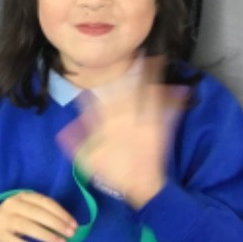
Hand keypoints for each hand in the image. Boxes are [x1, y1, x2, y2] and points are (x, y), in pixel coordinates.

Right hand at [0, 191, 76, 241]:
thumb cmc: (13, 219)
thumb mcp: (25, 210)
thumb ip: (42, 213)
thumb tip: (68, 225)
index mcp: (22, 196)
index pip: (45, 202)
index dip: (61, 213)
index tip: (74, 224)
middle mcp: (12, 205)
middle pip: (37, 213)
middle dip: (57, 224)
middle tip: (71, 235)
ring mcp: (4, 220)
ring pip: (28, 226)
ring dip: (47, 235)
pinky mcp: (0, 235)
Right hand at [60, 57, 187, 208]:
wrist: (142, 186)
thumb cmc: (115, 173)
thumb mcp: (90, 161)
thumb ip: (77, 145)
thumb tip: (63, 133)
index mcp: (107, 127)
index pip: (96, 105)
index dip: (91, 93)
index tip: (90, 80)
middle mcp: (125, 121)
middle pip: (125, 93)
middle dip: (128, 75)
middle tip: (133, 55)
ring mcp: (144, 123)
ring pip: (146, 96)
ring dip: (151, 78)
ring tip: (156, 60)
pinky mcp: (159, 129)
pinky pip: (166, 111)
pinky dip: (173, 99)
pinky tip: (179, 88)